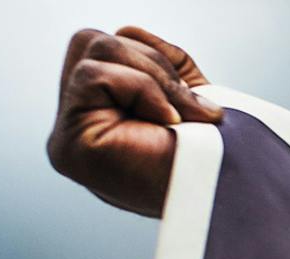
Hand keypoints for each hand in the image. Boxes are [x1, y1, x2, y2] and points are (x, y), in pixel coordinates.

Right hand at [48, 26, 222, 216]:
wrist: (223, 197)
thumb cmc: (211, 156)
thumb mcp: (183, 90)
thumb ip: (155, 58)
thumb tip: (128, 30)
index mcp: (99, 115)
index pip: (106, 49)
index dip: (153, 56)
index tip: (191, 101)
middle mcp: (75, 126)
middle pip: (93, 42)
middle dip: (151, 61)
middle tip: (188, 108)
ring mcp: (67, 137)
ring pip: (94, 49)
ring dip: (152, 75)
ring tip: (179, 116)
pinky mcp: (68, 147)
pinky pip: (94, 75)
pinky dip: (141, 88)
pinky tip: (164, 121)